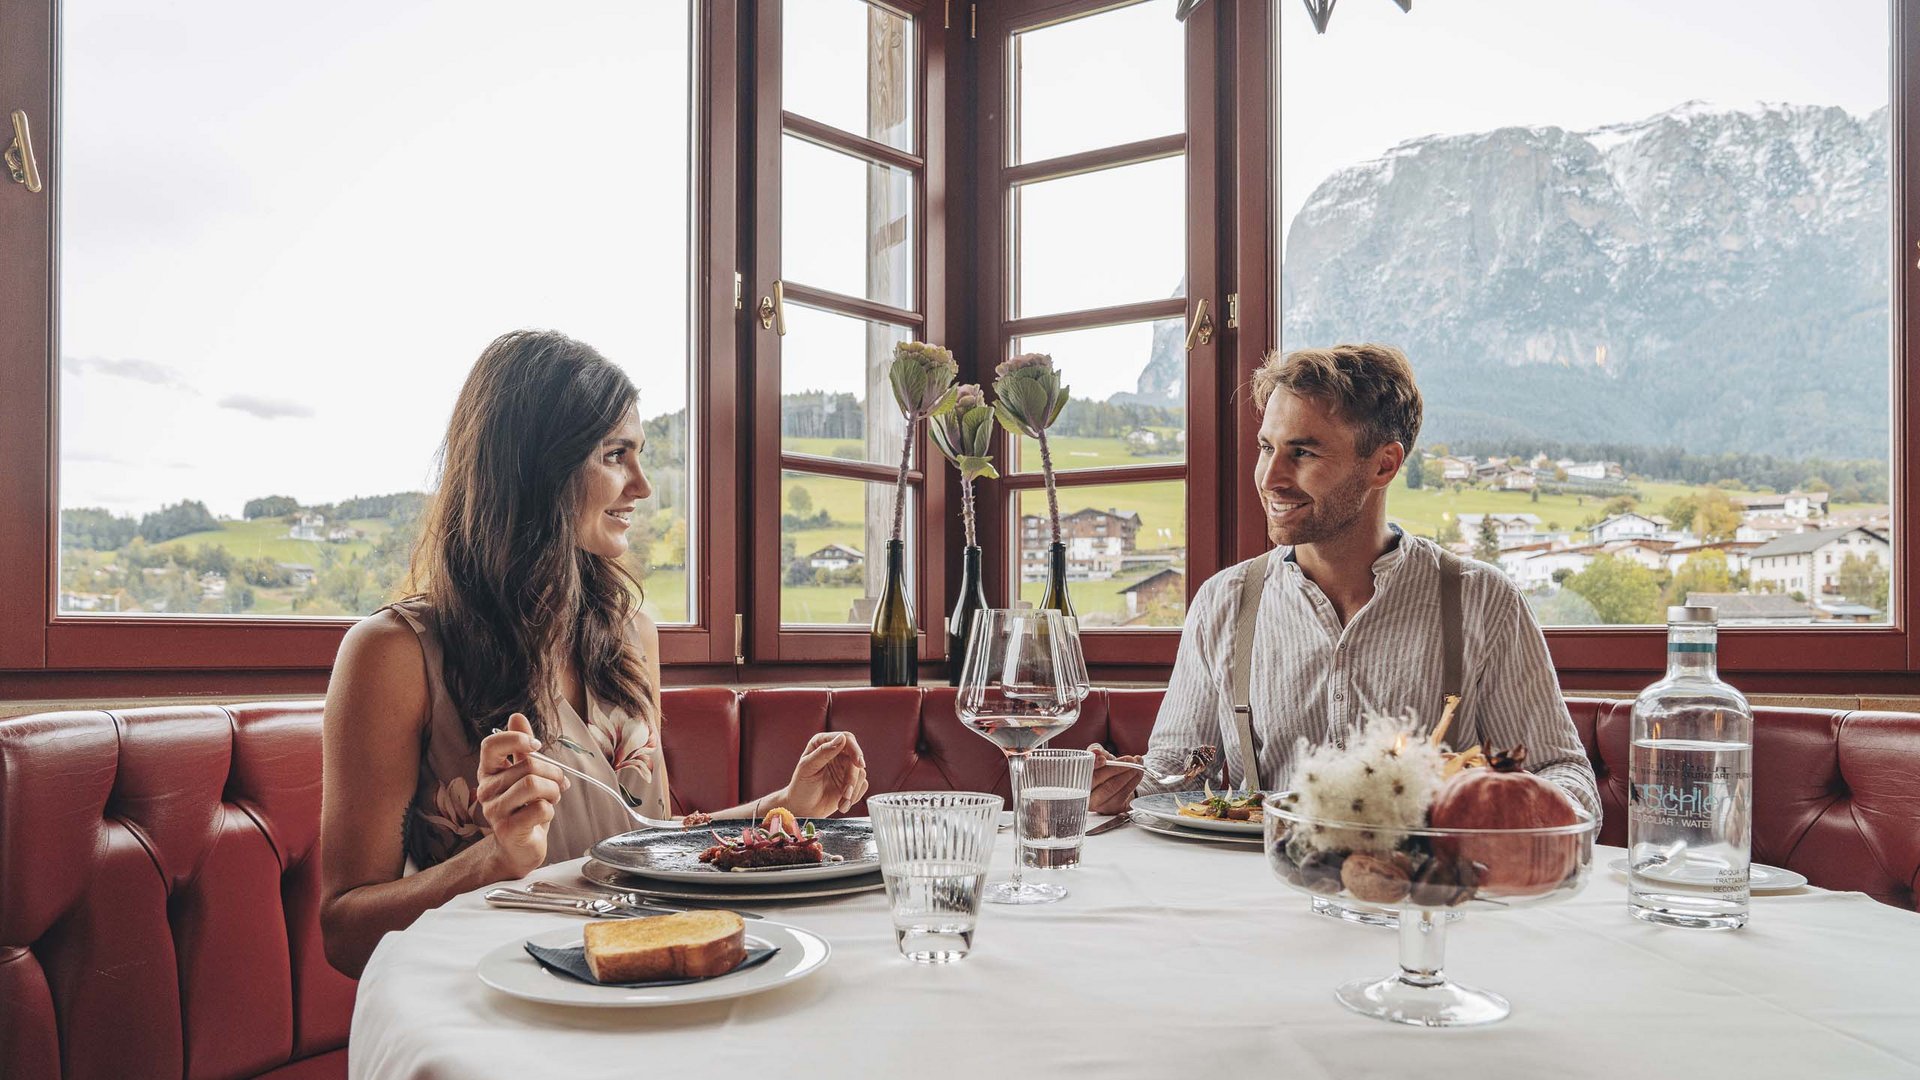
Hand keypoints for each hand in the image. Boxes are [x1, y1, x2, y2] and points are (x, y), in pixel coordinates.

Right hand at [475, 713, 569, 878]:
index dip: (516, 739)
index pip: (491, 744)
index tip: (535, 746)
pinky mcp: (508, 829)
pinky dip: (551, 809)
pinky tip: (544, 815)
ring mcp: (494, 810)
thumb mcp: (523, 774)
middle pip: (527, 765)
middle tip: (558, 783)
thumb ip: (520, 747)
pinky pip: (540, 808)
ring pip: (534, 784)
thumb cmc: (523, 808)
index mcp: (488, 772)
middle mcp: (486, 790)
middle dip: (553, 772)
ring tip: (552, 798)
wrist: (519, 848)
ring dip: (553, 790)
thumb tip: (516, 717)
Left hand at [778, 731, 868, 817]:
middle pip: (856, 758)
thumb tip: (842, 738)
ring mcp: (845, 767)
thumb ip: (824, 752)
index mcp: (823, 743)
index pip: (846, 738)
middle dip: (852, 777)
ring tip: (841, 803)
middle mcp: (836, 752)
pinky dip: (854, 796)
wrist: (803, 809)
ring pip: (860, 773)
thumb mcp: (808, 768)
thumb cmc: (800, 787)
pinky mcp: (851, 781)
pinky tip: (842, 804)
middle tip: (846, 793)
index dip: (855, 749)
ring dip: (852, 790)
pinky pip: (862, 785)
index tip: (859, 763)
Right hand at [1089, 743, 1143, 814]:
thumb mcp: (1098, 756)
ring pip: (1110, 787)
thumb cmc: (1103, 768)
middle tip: (1130, 759)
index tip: (1103, 759)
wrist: (1114, 782)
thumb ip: (1096, 751)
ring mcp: (1096, 803)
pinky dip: (1133, 782)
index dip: (1093, 765)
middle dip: (1116, 768)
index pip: (1082, 771)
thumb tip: (1096, 752)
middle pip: (1097, 779)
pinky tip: (1137, 773)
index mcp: (1076, 779)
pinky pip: (1122, 794)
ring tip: (1137, 764)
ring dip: (1127, 774)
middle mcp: (1082, 793)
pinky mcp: (1109, 808)